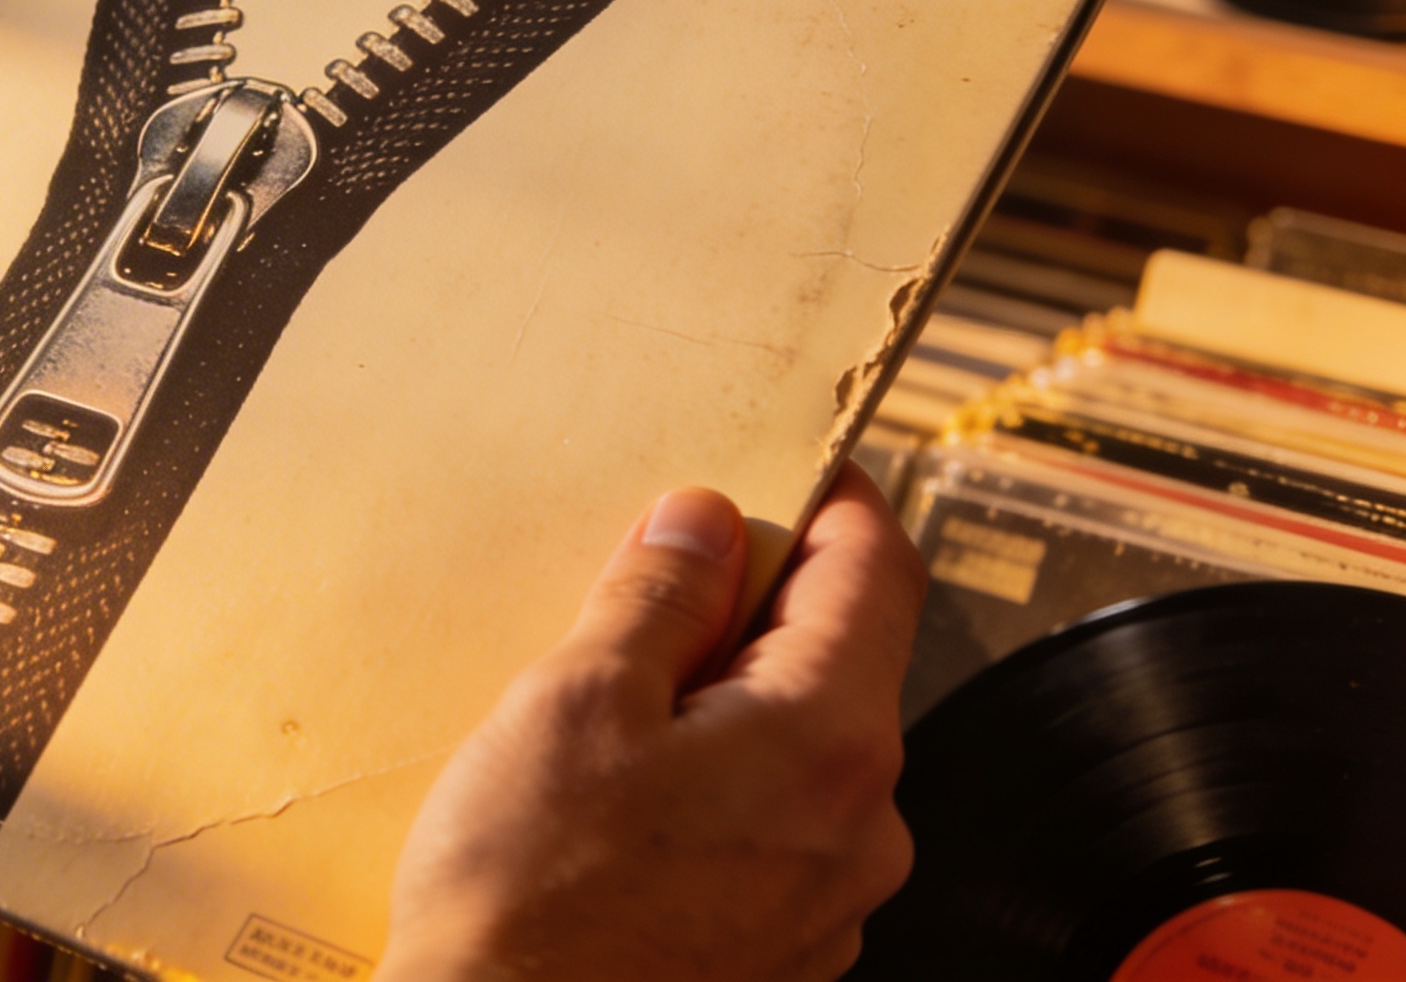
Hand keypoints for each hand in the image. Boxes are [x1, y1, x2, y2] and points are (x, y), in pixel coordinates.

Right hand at [378, 465, 924, 981]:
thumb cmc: (527, 905)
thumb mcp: (576, 700)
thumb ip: (658, 598)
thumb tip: (703, 523)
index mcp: (827, 744)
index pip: (878, 573)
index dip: (836, 501)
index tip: (795, 470)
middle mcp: (859, 828)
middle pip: (839, 662)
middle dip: (756, 610)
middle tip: (653, 590)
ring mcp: (828, 903)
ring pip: (800, 751)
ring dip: (729, 706)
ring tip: (612, 716)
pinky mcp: (782, 952)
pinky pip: (773, 828)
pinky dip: (718, 788)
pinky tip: (621, 803)